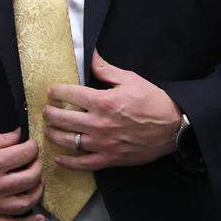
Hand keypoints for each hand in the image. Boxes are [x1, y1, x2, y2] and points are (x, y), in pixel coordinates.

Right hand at [0, 127, 45, 220]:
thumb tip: (19, 135)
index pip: (24, 154)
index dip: (32, 147)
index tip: (31, 145)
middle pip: (30, 178)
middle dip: (38, 166)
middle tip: (35, 160)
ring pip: (26, 202)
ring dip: (37, 191)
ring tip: (36, 181)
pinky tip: (37, 216)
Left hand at [43, 50, 182, 170]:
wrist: (173, 127)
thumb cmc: (153, 101)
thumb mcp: (130, 79)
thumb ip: (107, 70)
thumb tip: (92, 57)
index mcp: (103, 101)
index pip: (70, 94)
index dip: (57, 91)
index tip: (52, 91)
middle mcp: (98, 123)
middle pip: (64, 118)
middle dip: (50, 113)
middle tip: (47, 110)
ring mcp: (103, 143)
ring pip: (69, 141)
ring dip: (54, 135)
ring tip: (49, 130)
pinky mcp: (110, 159)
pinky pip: (83, 163)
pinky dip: (68, 162)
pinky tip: (59, 158)